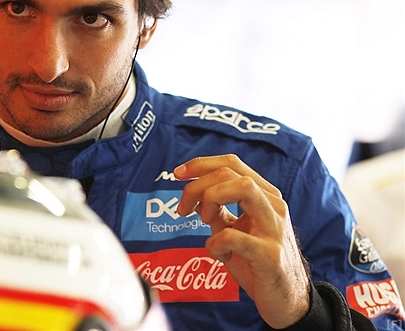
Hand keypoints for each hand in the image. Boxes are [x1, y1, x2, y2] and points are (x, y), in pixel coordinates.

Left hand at [175, 154, 309, 328]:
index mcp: (265, 195)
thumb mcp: (235, 231)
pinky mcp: (270, 255)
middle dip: (197, 186)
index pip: (231, 163)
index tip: (177, 174)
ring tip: (205, 222)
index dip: (200, 164)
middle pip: (231, 172)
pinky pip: (234, 237)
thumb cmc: (258, 263)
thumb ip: (218, 212)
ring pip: (243, 188)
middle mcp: (273, 205)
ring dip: (212, 199)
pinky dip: (215, 243)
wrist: (286, 301)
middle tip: (184, 209)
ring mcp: (274, 228)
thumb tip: (193, 195)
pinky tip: (219, 254)